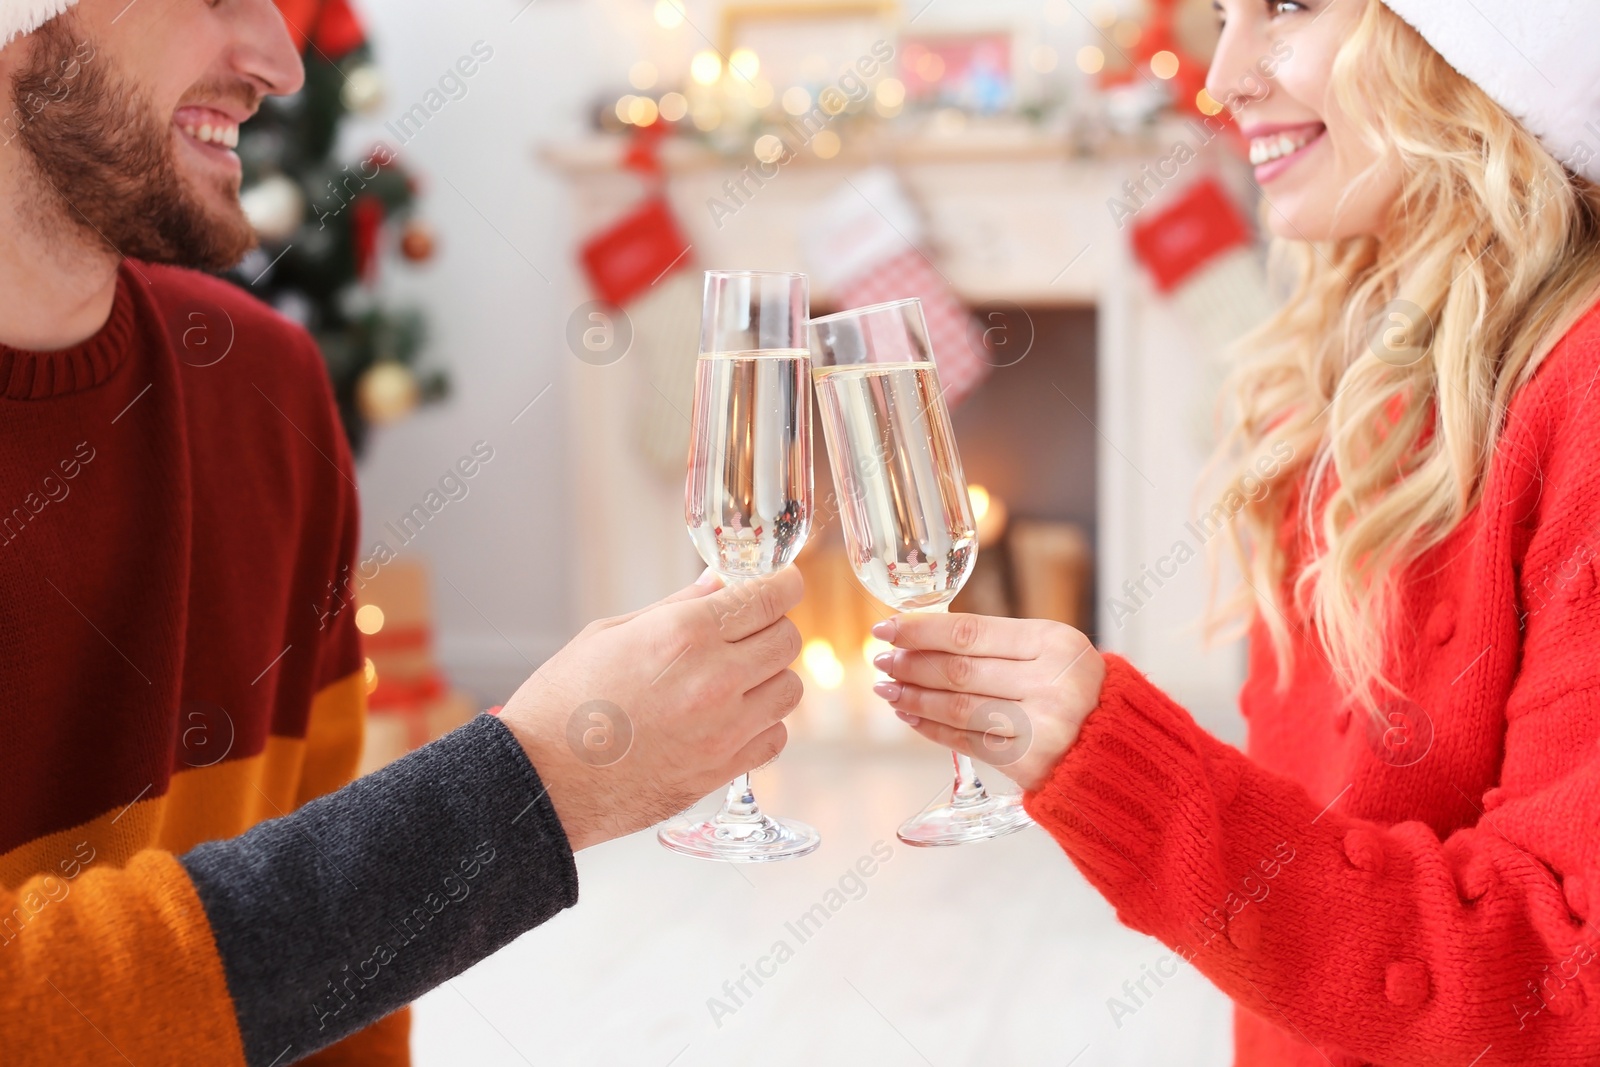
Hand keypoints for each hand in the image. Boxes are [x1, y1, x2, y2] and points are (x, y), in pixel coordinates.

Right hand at [497, 568, 803, 850]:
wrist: (540, 781)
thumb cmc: (562, 703)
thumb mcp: (609, 633)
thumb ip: (676, 607)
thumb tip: (718, 583)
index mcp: (684, 633)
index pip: (771, 595)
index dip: (783, 584)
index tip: (781, 584)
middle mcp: (714, 679)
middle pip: (788, 639)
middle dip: (773, 627)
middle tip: (746, 632)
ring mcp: (723, 729)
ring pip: (790, 689)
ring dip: (771, 678)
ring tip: (736, 679)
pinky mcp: (722, 771)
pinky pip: (776, 738)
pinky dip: (763, 725)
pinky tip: (731, 719)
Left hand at [870, 612, 1104, 791]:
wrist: (1122, 750)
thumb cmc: (1082, 693)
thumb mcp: (1057, 653)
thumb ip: (1003, 645)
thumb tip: (926, 637)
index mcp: (1056, 643)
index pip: (970, 632)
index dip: (921, 630)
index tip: (889, 626)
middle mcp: (1051, 683)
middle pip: (959, 670)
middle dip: (912, 664)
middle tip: (883, 660)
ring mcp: (1041, 726)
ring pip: (958, 707)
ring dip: (914, 697)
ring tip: (888, 690)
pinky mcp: (1030, 763)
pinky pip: (967, 741)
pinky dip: (932, 728)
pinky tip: (911, 717)